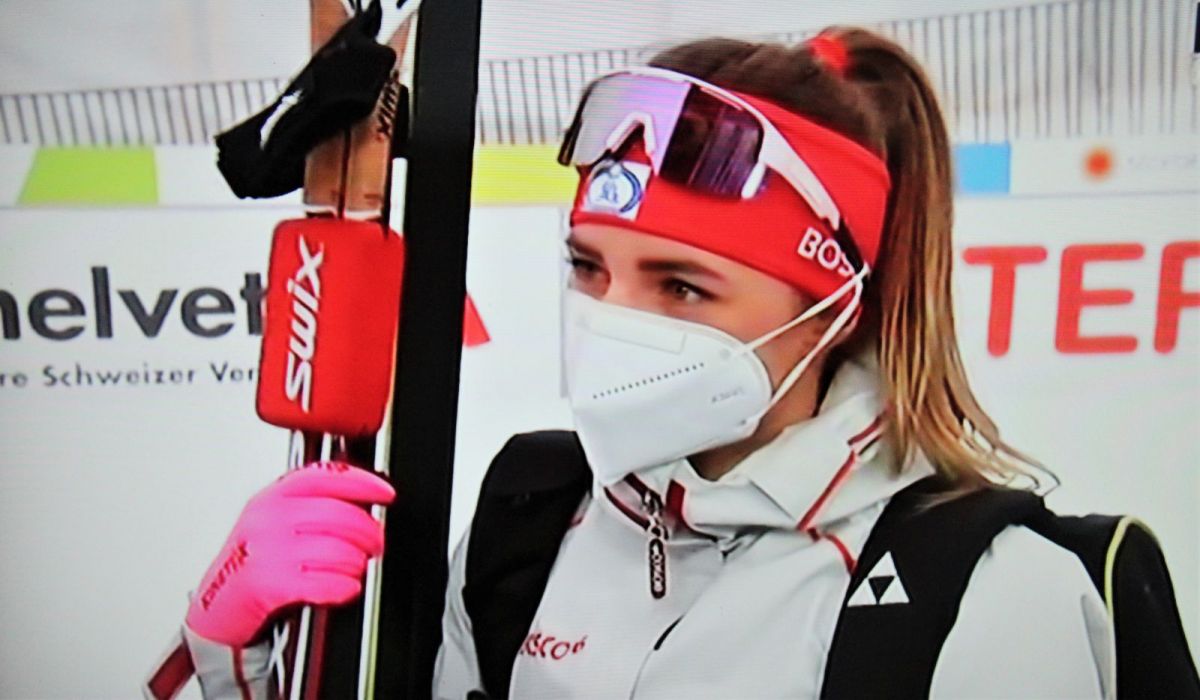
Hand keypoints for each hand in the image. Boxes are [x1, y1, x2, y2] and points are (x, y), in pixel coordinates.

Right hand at [185, 461, 394, 646]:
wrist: (217, 606)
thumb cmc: (252, 563)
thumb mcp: (274, 523)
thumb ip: (311, 505)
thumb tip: (362, 499)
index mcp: (272, 498)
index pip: (324, 476)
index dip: (361, 482)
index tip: (385, 493)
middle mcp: (268, 519)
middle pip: (338, 514)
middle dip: (369, 531)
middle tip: (377, 544)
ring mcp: (267, 550)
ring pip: (336, 549)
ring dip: (357, 563)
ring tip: (356, 569)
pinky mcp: (268, 583)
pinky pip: (323, 581)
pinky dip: (343, 586)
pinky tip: (346, 587)